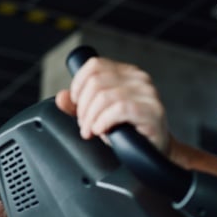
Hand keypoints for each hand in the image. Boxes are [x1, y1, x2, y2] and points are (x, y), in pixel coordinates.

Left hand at [54, 56, 169, 153]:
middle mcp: (139, 79)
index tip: (76, 104)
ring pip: (104, 96)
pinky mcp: (152, 110)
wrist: (155, 152)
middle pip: (96, 82)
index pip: (95, 65)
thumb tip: (61, 97)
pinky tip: (103, 131)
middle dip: (83, 108)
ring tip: (92, 131)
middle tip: (85, 125)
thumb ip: (80, 106)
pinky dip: (104, 121)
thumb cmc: (130, 132)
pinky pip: (118, 109)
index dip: (78, 84)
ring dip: (91, 118)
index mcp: (127, 73)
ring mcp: (148, 93)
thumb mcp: (100, 116)